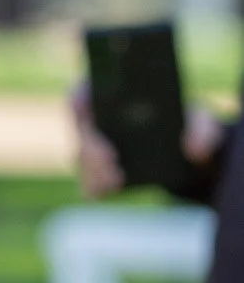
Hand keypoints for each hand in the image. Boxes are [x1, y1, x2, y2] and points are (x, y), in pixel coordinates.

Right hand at [71, 84, 223, 198]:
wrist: (187, 156)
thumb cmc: (186, 126)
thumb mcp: (202, 122)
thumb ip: (202, 129)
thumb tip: (192, 148)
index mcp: (111, 97)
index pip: (82, 93)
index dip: (79, 98)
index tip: (85, 107)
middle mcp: (96, 123)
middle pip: (80, 130)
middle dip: (90, 146)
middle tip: (110, 159)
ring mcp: (94, 151)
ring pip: (81, 159)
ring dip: (93, 170)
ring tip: (115, 180)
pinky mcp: (99, 176)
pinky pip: (89, 183)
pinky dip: (96, 187)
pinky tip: (110, 189)